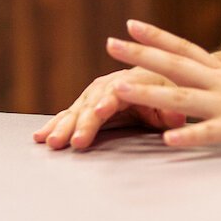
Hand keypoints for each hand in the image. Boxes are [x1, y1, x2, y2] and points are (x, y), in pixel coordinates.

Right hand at [32, 65, 187, 150]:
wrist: (160, 79)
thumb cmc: (169, 91)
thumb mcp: (178, 101)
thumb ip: (173, 111)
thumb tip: (172, 116)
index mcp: (133, 81)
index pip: (117, 92)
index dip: (106, 102)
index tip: (98, 113)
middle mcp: (110, 85)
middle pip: (91, 102)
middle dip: (80, 122)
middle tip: (70, 139)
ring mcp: (96, 95)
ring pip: (77, 109)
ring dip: (63, 125)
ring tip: (50, 141)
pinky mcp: (88, 105)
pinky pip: (71, 114)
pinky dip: (56, 124)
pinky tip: (41, 135)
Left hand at [106, 19, 220, 152]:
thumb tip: (203, 84)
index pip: (185, 49)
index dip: (157, 36)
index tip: (130, 23)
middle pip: (174, 65)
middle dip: (140, 54)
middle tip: (109, 43)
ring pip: (182, 97)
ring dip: (149, 93)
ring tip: (119, 89)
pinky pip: (210, 133)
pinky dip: (188, 135)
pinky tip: (167, 139)